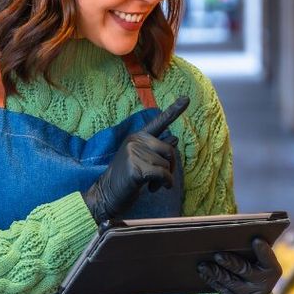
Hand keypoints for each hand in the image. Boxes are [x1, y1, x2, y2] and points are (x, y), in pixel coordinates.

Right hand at [82, 96, 189, 222]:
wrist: (106, 194)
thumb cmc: (126, 178)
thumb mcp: (143, 161)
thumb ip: (157, 150)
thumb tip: (175, 139)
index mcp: (137, 136)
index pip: (159, 122)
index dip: (174, 110)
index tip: (186, 98)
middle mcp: (135, 140)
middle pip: (169, 151)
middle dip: (170, 167)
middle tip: (160, 179)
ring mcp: (134, 152)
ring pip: (166, 165)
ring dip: (163, 179)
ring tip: (149, 185)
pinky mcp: (136, 167)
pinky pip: (163, 174)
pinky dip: (164, 184)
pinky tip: (153, 189)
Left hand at [198, 238, 281, 293]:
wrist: (255, 293)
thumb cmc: (255, 266)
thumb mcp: (259, 260)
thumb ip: (251, 250)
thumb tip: (231, 232)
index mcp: (271, 268)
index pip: (268, 258)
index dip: (263, 250)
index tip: (256, 240)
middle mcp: (263, 283)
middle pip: (244, 270)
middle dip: (230, 263)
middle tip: (218, 255)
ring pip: (230, 282)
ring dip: (215, 273)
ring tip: (203, 265)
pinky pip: (223, 290)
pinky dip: (212, 280)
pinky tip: (204, 273)